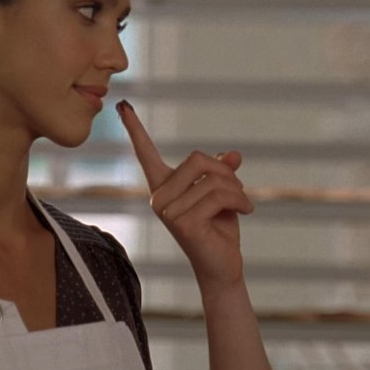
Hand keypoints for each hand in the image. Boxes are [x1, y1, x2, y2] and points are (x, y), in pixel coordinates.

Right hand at [116, 100, 253, 289]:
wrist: (223, 265)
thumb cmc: (219, 228)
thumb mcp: (223, 193)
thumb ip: (223, 172)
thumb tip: (233, 154)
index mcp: (164, 187)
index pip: (146, 154)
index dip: (134, 129)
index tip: (123, 105)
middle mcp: (158, 197)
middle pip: (197, 158)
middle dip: (224, 171)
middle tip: (238, 190)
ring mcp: (167, 211)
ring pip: (213, 179)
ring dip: (237, 189)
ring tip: (243, 204)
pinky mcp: (182, 223)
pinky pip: (219, 195)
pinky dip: (241, 200)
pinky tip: (247, 211)